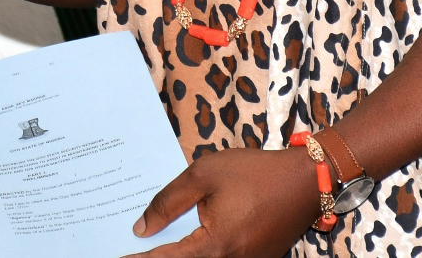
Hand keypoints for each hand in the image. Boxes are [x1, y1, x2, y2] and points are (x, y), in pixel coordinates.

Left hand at [126, 147, 320, 256]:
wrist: (307, 180)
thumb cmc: (256, 173)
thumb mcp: (204, 175)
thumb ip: (168, 202)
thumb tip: (141, 228)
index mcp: (216, 246)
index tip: (114, 256)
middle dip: (155, 257)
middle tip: (127, 249)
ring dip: (176, 253)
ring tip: (149, 244)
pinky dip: (198, 251)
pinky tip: (179, 240)